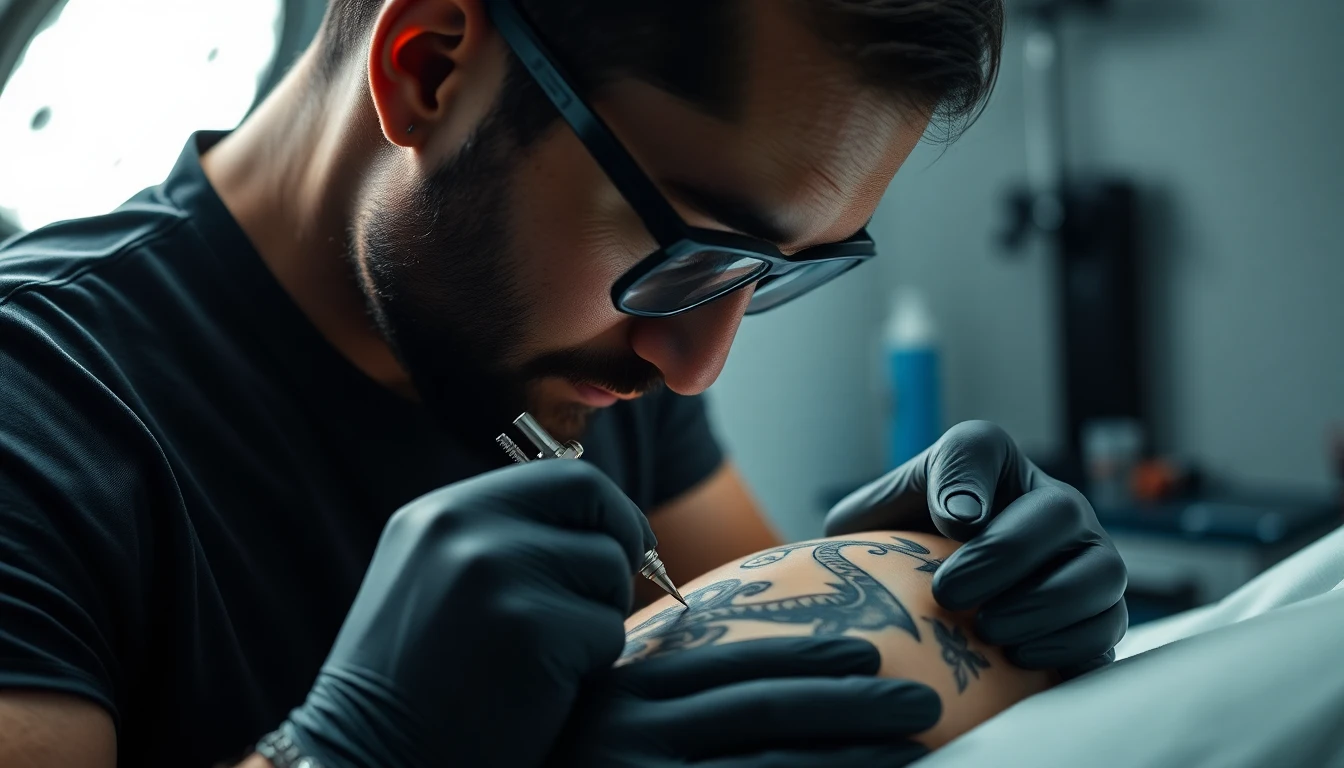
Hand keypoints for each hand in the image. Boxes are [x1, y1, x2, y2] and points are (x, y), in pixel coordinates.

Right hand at [282, 459, 651, 767]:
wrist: (372, 766)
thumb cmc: (420, 690)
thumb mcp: (436, 584)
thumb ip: (503, 541)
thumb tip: (604, 518)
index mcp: (441, 513)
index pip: (563, 476)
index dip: (609, 510)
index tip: (626, 544)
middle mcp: (464, 528)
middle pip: (595, 504)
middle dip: (623, 547)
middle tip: (614, 595)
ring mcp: (495, 575)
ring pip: (607, 571)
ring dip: (598, 619)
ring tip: (547, 659)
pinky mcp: (530, 631)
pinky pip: (606, 631)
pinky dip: (591, 666)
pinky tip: (541, 691)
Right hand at [548, 637, 938, 767]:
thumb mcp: (593, 728)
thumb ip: (648, 703)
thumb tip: (743, 683)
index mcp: (615, 694)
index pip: (726, 667)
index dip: (805, 660)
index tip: (866, 655)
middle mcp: (624, 735)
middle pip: (762, 708)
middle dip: (853, 704)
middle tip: (921, 699)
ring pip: (771, 766)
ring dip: (854, 757)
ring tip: (917, 747)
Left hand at [825, 421, 1127, 675]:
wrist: (928, 602)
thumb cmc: (903, 551)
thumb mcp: (879, 518)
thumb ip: (901, 504)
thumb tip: (962, 518)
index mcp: (987, 463)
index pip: (978, 448)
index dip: (964, 482)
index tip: (946, 523)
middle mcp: (1050, 501)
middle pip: (1060, 511)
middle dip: (1003, 557)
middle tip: (950, 594)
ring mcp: (1086, 554)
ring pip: (1101, 572)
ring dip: (1044, 605)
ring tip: (989, 630)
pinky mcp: (1100, 610)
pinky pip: (1109, 627)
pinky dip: (1070, 645)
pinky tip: (1020, 656)